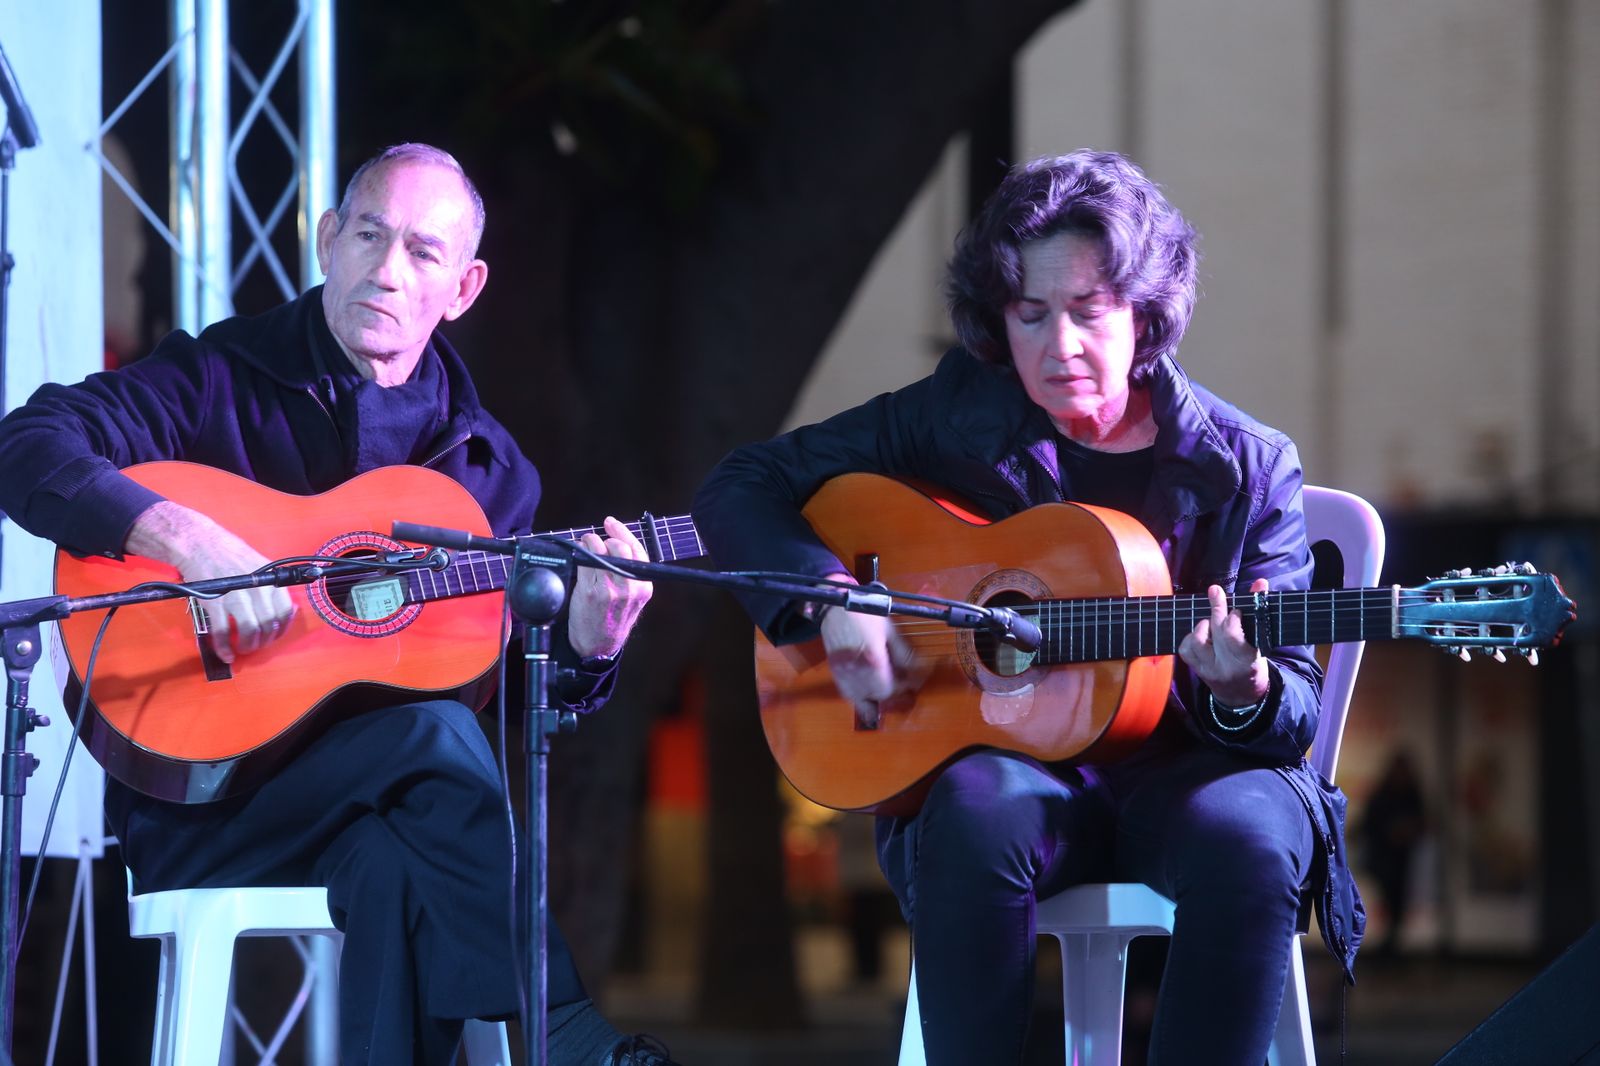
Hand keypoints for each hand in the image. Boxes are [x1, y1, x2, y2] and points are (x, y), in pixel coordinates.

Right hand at [125, 500, 295, 663]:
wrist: (197, 543)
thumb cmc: (227, 552)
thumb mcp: (258, 565)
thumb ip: (269, 586)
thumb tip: (281, 609)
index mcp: (269, 579)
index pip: (285, 611)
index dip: (281, 629)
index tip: (274, 636)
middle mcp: (257, 588)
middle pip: (268, 624)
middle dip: (263, 641)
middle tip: (255, 644)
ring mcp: (236, 595)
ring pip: (249, 630)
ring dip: (247, 645)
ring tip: (242, 649)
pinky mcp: (214, 602)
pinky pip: (223, 632)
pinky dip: (224, 647)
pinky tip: (226, 653)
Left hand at [566, 516, 653, 658]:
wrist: (597, 647)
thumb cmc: (612, 620)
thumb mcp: (632, 599)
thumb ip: (629, 574)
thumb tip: (614, 543)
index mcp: (644, 587)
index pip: (637, 550)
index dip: (622, 532)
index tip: (611, 523)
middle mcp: (630, 587)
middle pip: (619, 547)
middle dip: (605, 538)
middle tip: (596, 540)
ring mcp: (610, 590)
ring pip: (600, 551)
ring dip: (590, 542)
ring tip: (585, 547)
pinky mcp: (591, 592)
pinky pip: (585, 561)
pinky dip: (580, 553)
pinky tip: (578, 555)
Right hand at [819, 591, 920, 725]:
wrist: (837, 606)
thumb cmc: (866, 615)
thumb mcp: (891, 632)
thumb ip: (905, 655)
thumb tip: (917, 673)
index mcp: (873, 660)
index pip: (891, 689)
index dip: (904, 688)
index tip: (911, 682)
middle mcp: (856, 671)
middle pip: (878, 697)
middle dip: (892, 692)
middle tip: (900, 683)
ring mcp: (843, 673)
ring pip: (861, 700)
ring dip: (876, 697)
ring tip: (885, 686)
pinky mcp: (835, 672)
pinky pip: (848, 694)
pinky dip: (860, 696)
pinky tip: (868, 688)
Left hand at [1178, 578, 1270, 706]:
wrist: (1242, 696)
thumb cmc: (1254, 663)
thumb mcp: (1261, 642)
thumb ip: (1259, 611)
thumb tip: (1260, 582)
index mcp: (1247, 661)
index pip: (1232, 633)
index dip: (1232, 616)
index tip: (1237, 610)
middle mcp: (1226, 667)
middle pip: (1216, 631)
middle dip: (1216, 608)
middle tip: (1216, 593)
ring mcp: (1208, 670)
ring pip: (1197, 640)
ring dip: (1203, 625)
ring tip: (1211, 622)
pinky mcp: (1196, 670)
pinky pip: (1186, 648)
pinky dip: (1190, 636)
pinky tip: (1201, 634)